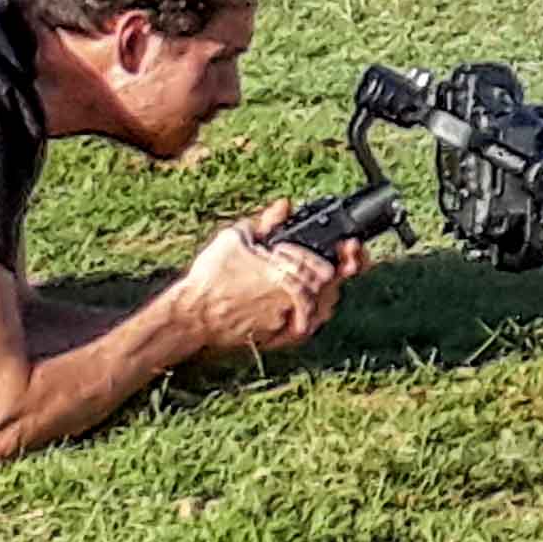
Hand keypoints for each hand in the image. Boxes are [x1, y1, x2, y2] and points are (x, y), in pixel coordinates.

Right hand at [180, 207, 367, 351]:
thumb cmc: (209, 276)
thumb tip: (285, 205)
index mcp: (283, 270)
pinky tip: (314, 307)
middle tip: (347, 260)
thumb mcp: (235, 238)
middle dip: (340, 271)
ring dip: (329, 293)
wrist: (192, 314)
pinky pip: (308, 328)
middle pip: (331, 286)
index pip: (329, 266)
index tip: (350, 247)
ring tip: (328, 282)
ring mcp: (285, 319)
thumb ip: (265, 221)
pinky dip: (315, 316)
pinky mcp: (277, 336)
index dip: (346, 255)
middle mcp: (289, 297)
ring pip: (323, 309)